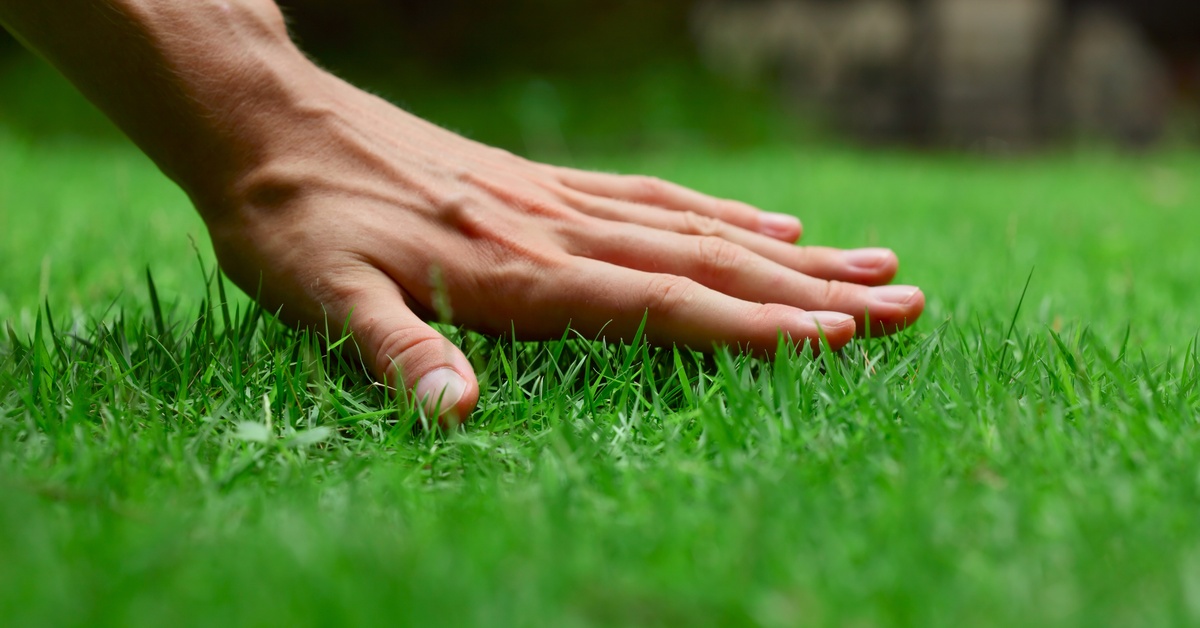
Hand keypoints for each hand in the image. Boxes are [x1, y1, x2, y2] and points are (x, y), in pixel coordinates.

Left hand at [205, 71, 923, 421]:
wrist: (270, 121)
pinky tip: (766, 226)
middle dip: (811, 294)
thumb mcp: (321, 298)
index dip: (752, 326)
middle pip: (707, 263)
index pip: (659, 303)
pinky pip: (652, 197)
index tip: (842, 342)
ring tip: (874, 265)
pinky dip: (721, 215)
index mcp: (516, 270)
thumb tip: (458, 416)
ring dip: (790, 255)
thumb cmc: (293, 221)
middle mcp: (556, 228)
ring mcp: (557, 199)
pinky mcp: (543, 183)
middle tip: (908, 306)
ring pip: (697, 226)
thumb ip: (396, 354)